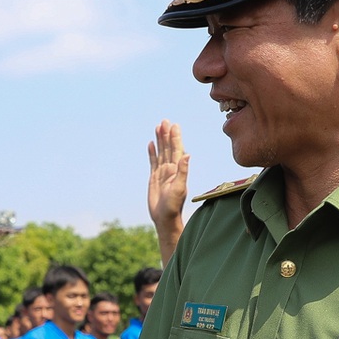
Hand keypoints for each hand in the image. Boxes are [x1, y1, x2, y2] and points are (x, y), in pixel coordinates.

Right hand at [147, 119, 189, 234]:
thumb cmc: (173, 206)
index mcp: (177, 170)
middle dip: (167, 134)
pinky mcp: (154, 178)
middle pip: (168, 148)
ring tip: (158, 127)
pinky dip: (152, 152)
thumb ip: (183, 171)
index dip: (175, 137)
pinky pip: (153, 162)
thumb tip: (187, 154)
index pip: (176, 149)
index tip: (174, 125)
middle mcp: (170, 169)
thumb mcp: (179, 188)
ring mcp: (162, 173)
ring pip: (161, 152)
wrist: (165, 218)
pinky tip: (150, 144)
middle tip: (165, 121)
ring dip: (160, 140)